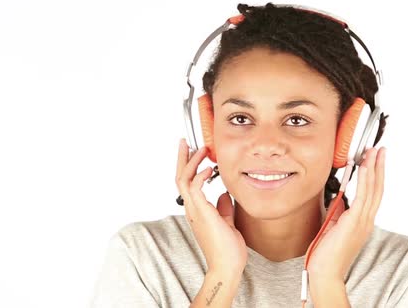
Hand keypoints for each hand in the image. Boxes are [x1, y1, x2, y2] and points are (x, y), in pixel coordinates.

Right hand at [175, 138, 247, 277]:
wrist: (227, 266)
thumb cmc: (227, 250)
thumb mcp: (228, 222)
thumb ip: (224, 208)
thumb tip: (224, 194)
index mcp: (197, 210)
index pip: (187, 183)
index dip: (189, 166)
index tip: (195, 152)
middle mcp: (192, 209)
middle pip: (179, 177)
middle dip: (182, 158)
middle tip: (185, 142)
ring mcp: (194, 210)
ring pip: (183, 179)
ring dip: (191, 162)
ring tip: (200, 149)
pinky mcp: (201, 212)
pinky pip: (194, 188)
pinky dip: (200, 175)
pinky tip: (208, 169)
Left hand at [307, 147, 385, 282]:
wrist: (325, 273)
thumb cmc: (327, 254)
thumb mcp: (334, 227)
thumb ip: (339, 212)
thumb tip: (341, 198)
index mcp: (363, 222)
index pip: (373, 194)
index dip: (375, 176)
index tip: (375, 160)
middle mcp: (366, 220)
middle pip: (377, 188)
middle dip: (379, 167)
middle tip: (380, 150)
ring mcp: (362, 221)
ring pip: (372, 189)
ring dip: (373, 168)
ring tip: (374, 152)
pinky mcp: (354, 221)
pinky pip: (362, 196)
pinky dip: (364, 180)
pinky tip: (363, 167)